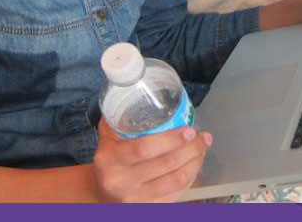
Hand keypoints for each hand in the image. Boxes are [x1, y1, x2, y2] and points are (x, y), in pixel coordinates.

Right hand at [90, 119, 211, 201]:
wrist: (98, 193)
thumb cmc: (108, 160)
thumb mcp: (108, 138)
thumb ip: (121, 117)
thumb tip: (142, 91)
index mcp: (109, 160)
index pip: (145, 148)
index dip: (172, 139)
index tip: (190, 130)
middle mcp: (120, 182)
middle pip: (165, 164)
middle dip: (191, 149)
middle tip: (203, 137)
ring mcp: (134, 200)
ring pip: (175, 181)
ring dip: (195, 163)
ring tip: (202, 150)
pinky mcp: (146, 211)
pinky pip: (176, 194)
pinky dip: (190, 178)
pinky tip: (194, 166)